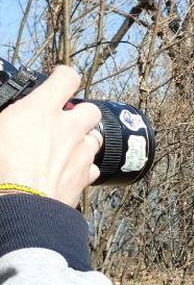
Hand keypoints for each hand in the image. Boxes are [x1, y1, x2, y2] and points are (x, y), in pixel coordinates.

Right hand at [0, 66, 101, 206]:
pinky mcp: (85, 176)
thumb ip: (7, 118)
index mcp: (40, 111)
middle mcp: (68, 128)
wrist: (19, 208)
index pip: (66, 78)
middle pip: (90, 109)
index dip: (63, 76)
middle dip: (80, 112)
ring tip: (64, 146)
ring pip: (95, 137)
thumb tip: (7, 123)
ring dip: (83, 139)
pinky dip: (82, 166)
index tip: (59, 78)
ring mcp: (80, 152)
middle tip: (62, 120)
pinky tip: (67, 171)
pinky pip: (92, 165)